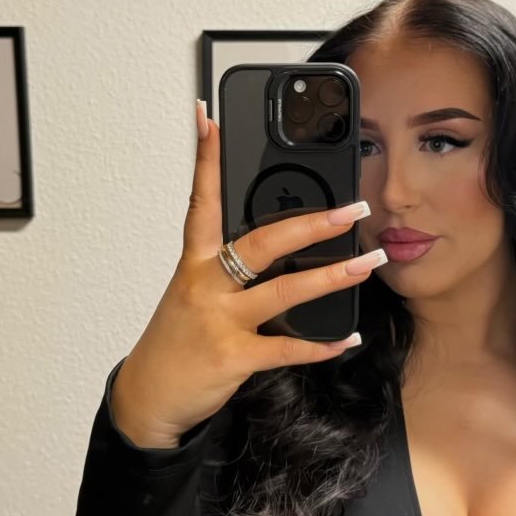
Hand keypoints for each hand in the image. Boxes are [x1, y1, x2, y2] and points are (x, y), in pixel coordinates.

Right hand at [110, 99, 385, 445]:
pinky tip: (345, 338)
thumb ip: (228, 269)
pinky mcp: (232, 357)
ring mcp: (219, 321)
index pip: (201, 201)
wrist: (148, 396)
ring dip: (331, 276)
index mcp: (194, 263)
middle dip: (312, 223)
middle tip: (353, 209)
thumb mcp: (193, 294)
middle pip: (262, 243)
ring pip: (283, 291)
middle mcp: (205, 285)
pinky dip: (319, 345)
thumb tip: (278, 248)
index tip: (210, 119)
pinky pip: (285, 348)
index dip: (205, 160)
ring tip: (367, 263)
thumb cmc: (175, 342)